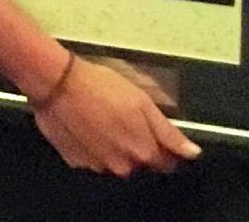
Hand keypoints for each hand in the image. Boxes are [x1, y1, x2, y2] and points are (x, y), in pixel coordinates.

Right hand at [31, 54, 200, 176]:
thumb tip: (192, 152)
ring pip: (115, 161)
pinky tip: (86, 125)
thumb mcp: (142, 102)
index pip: (167, 163)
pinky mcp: (74, 160)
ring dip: (114, 146)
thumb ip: (169, 133)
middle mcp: (121, 165)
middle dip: (137, 145)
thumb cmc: (99, 86)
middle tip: (125, 118)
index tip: (158, 132)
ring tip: (102, 118)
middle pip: (139, 163)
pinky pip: (91, 158)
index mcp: (142, 152)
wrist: (56, 83)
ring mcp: (96, 165)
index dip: (166, 148)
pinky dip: (92, 146)